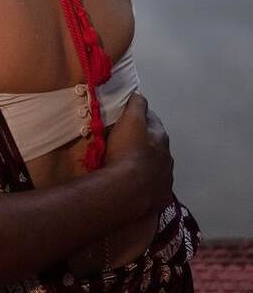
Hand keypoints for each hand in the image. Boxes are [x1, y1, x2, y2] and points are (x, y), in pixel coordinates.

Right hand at [104, 93, 173, 215]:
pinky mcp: (159, 198)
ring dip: (146, 163)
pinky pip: (152, 186)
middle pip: (156, 144)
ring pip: (155, 166)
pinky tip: (135, 184)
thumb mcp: (129, 121)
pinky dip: (145, 182)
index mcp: (161, 137)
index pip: (152, 120)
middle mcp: (168, 158)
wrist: (126, 191)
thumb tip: (139, 94)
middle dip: (144, 140)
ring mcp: (165, 179)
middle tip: (125, 140)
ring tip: (128, 164)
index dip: (140, 116)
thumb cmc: (126, 153)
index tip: (128, 115)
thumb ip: (136, 105)